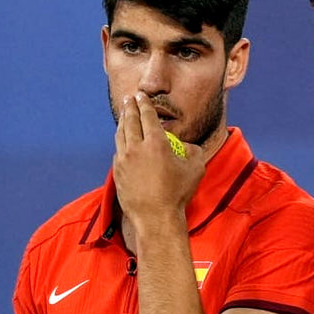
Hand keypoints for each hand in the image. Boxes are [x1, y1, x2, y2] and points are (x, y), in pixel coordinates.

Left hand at [113, 92, 204, 230]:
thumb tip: (186, 146)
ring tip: (125, 115)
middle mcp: (136, 148)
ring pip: (120, 135)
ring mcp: (124, 160)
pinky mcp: (117, 172)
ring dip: (123, 122)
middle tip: (130, 99)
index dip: (145, 104)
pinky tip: (123, 141)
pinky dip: (121, 142)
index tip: (141, 96)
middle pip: (130, 121)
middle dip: (131, 107)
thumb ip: (193, 152)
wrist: (155, 217)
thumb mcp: (195, 169)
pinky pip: (118, 151)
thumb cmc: (178, 193)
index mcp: (156, 144)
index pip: (147, 117)